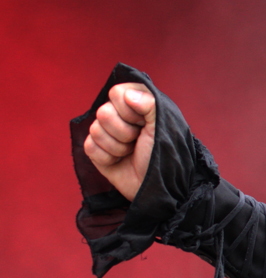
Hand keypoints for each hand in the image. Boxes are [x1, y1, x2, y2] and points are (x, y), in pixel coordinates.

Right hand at [82, 82, 155, 200]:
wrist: (158, 185)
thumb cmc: (164, 153)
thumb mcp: (162, 126)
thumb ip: (150, 103)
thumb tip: (128, 94)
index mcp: (135, 104)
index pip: (117, 92)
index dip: (128, 109)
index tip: (143, 123)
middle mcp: (118, 115)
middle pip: (103, 112)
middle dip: (124, 132)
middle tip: (138, 140)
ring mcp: (105, 132)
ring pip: (95, 130)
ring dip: (118, 147)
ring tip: (131, 152)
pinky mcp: (96, 150)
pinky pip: (89, 146)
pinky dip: (107, 157)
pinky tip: (120, 160)